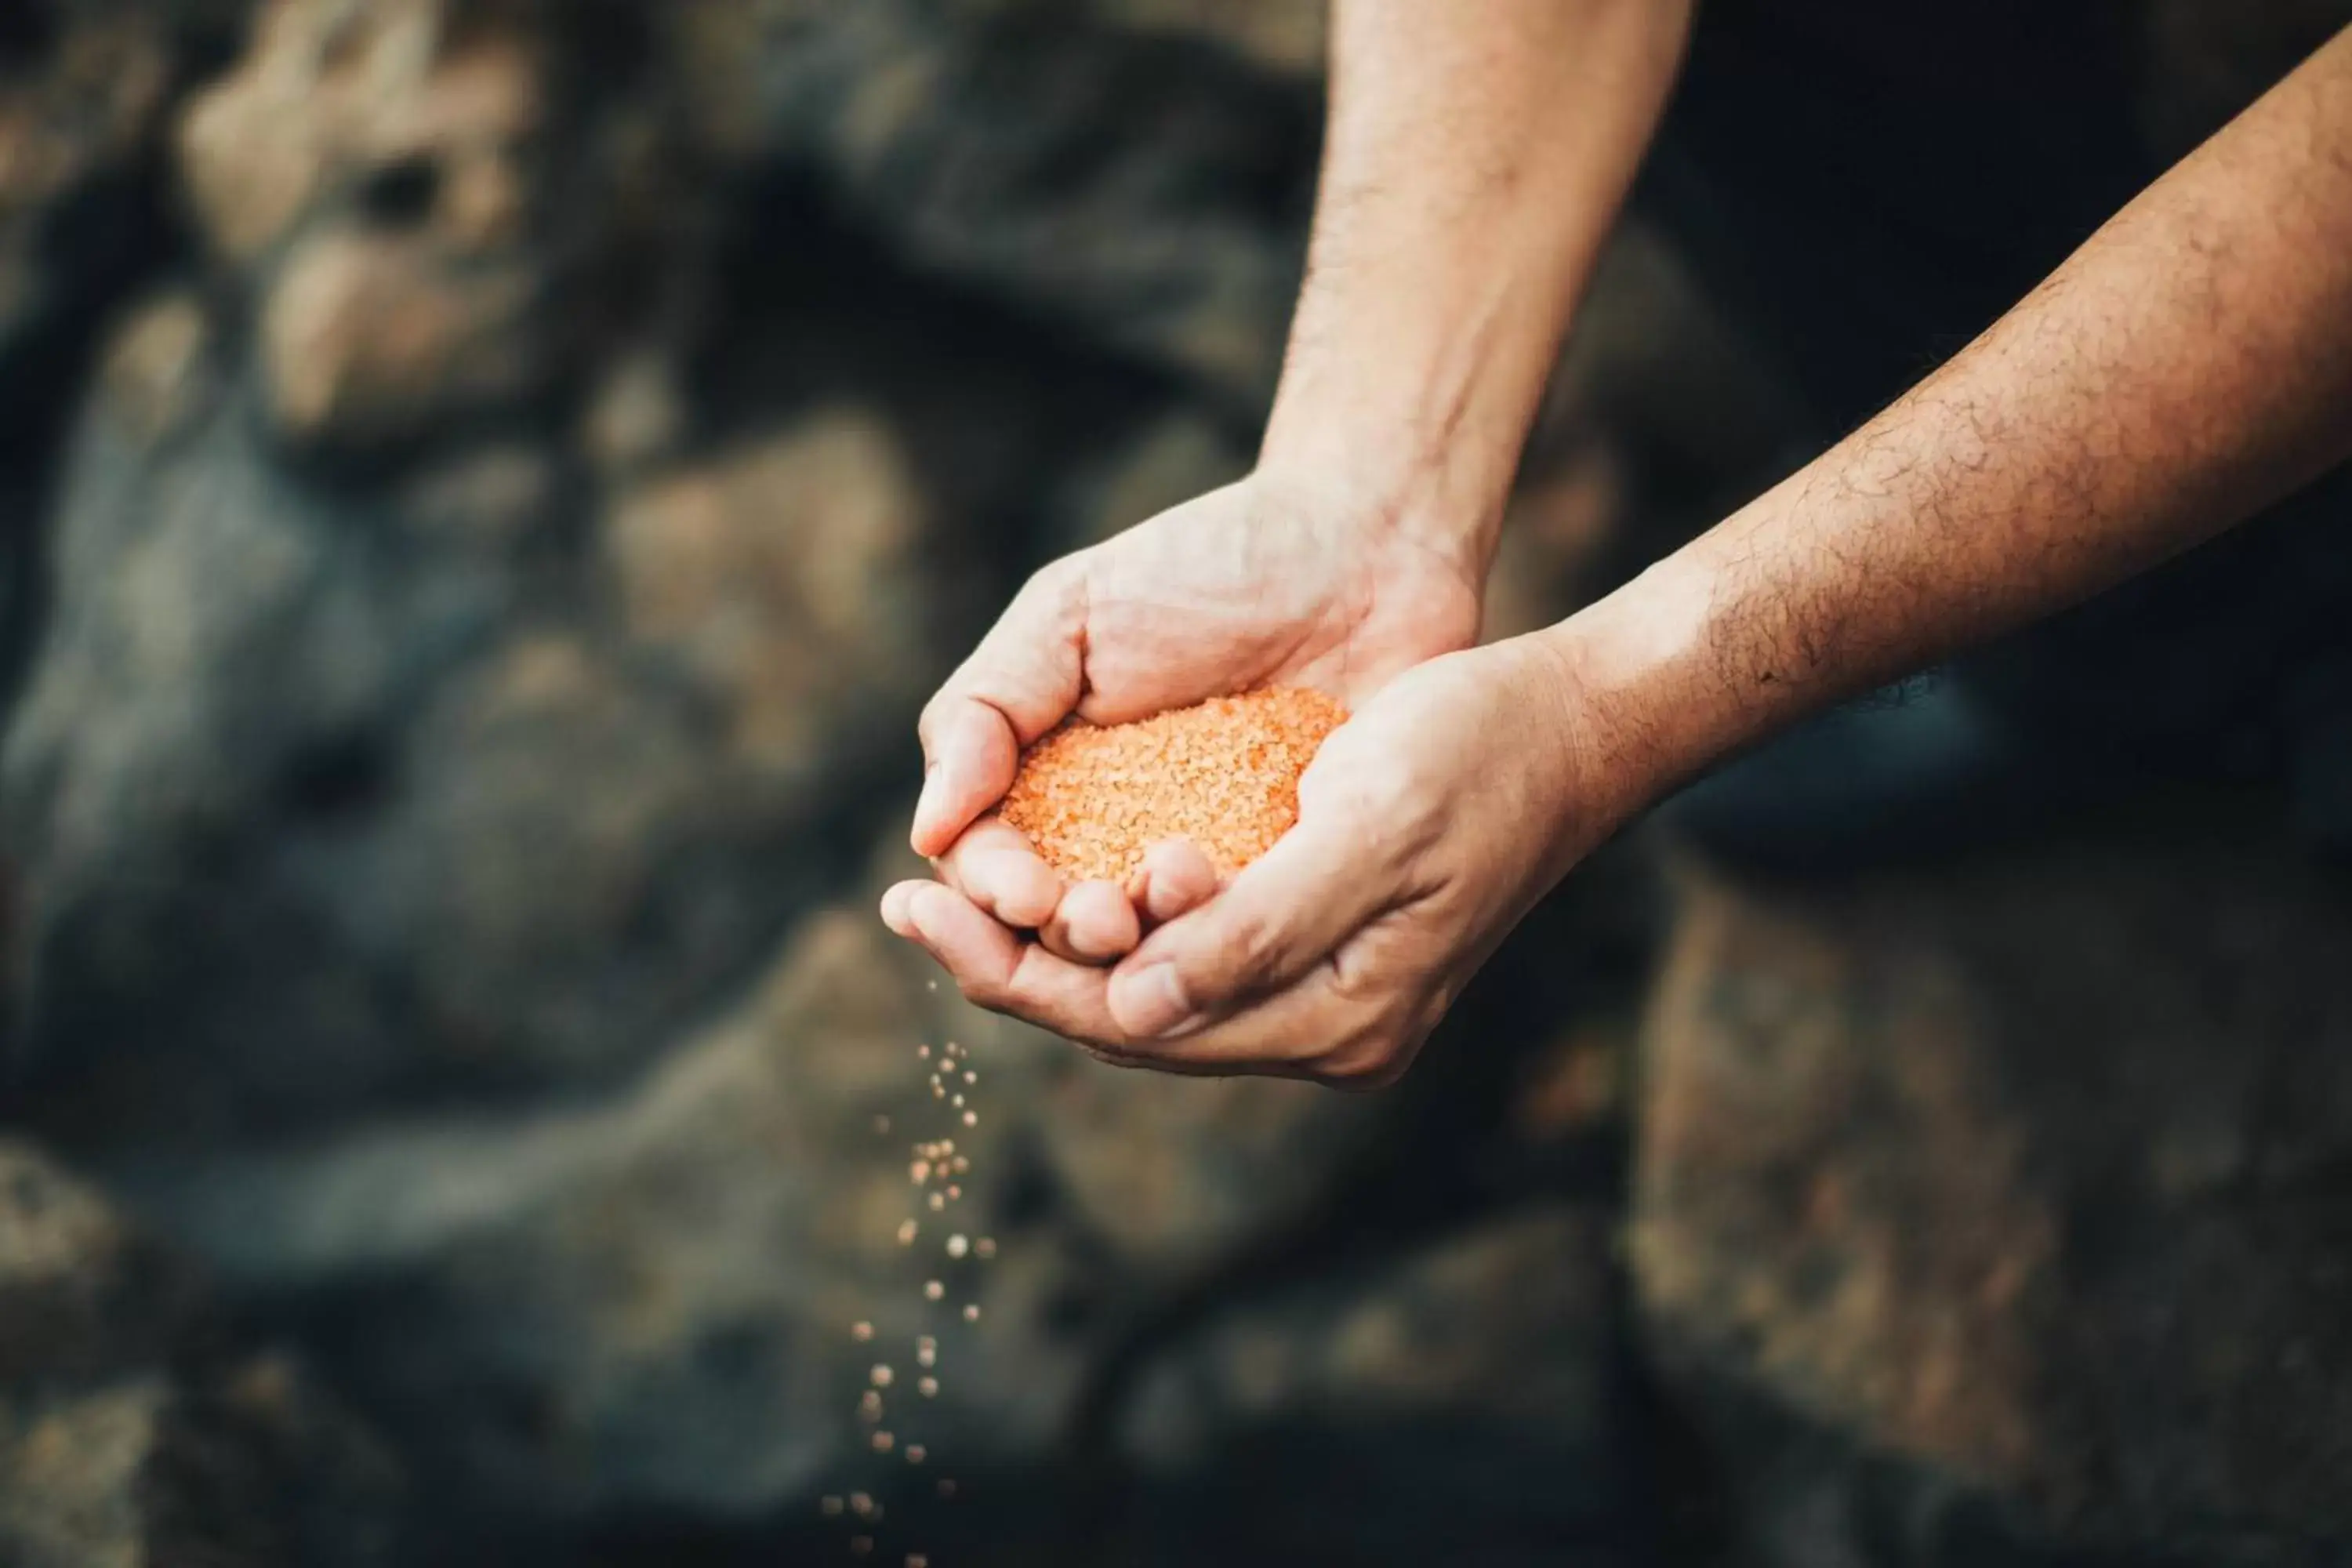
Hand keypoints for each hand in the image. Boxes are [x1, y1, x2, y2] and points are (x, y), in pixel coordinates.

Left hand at [884, 635, 1618, 1084]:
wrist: (1575, 722)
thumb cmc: (1479, 754)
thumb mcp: (1366, 829)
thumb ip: (1253, 931)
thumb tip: (1129, 1009)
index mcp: (1336, 1019)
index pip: (1137, 1020)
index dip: (1018, 971)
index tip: (918, 907)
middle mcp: (1323, 1027)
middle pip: (1131, 1016)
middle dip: (1015, 961)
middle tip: (905, 902)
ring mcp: (1324, 991)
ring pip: (1153, 984)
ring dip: (1057, 942)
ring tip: (954, 892)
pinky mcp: (1320, 939)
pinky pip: (1191, 945)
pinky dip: (1117, 916)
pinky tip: (1056, 877)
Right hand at [904, 471, 1485, 960]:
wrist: (1364, 551)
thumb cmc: (1206, 565)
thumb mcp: (1069, 615)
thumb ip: (983, 712)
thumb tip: (928, 830)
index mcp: (1041, 790)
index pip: (984, 875)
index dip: (990, 899)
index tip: (1023, 893)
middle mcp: (1112, 846)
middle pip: (1055, 940)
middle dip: (1062, 946)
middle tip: (1098, 918)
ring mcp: (1200, 873)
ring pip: (1146, 959)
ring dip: (1137, 960)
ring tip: (1157, 913)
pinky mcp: (1285, 888)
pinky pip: (1246, 943)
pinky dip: (1226, 944)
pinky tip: (1230, 915)